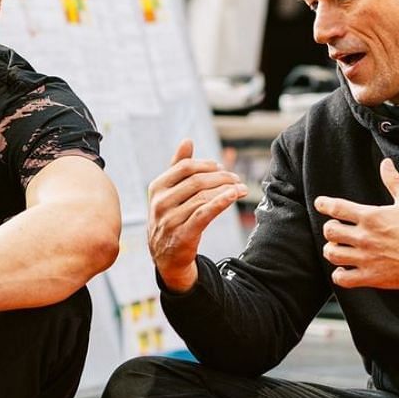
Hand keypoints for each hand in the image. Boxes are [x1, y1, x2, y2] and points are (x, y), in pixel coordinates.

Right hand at [147, 139, 245, 292]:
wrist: (166, 257)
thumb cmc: (171, 218)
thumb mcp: (169, 192)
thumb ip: (177, 167)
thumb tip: (187, 140)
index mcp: (156, 188)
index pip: (184, 167)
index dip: (206, 165)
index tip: (222, 167)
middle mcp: (160, 203)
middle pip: (196, 181)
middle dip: (221, 177)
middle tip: (237, 178)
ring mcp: (170, 220)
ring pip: (203, 197)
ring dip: (226, 189)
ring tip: (241, 188)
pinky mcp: (183, 235)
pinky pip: (204, 214)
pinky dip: (221, 202)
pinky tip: (234, 196)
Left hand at [314, 158, 398, 290]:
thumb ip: (394, 181)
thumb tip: (386, 164)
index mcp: (372, 217)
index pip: (337, 208)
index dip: (324, 204)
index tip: (320, 204)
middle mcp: (365, 237)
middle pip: (330, 231)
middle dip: (330, 229)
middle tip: (336, 230)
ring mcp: (366, 258)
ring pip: (332, 254)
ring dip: (332, 250)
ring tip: (338, 248)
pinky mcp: (371, 276)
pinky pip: (343, 279)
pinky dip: (339, 275)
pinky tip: (345, 269)